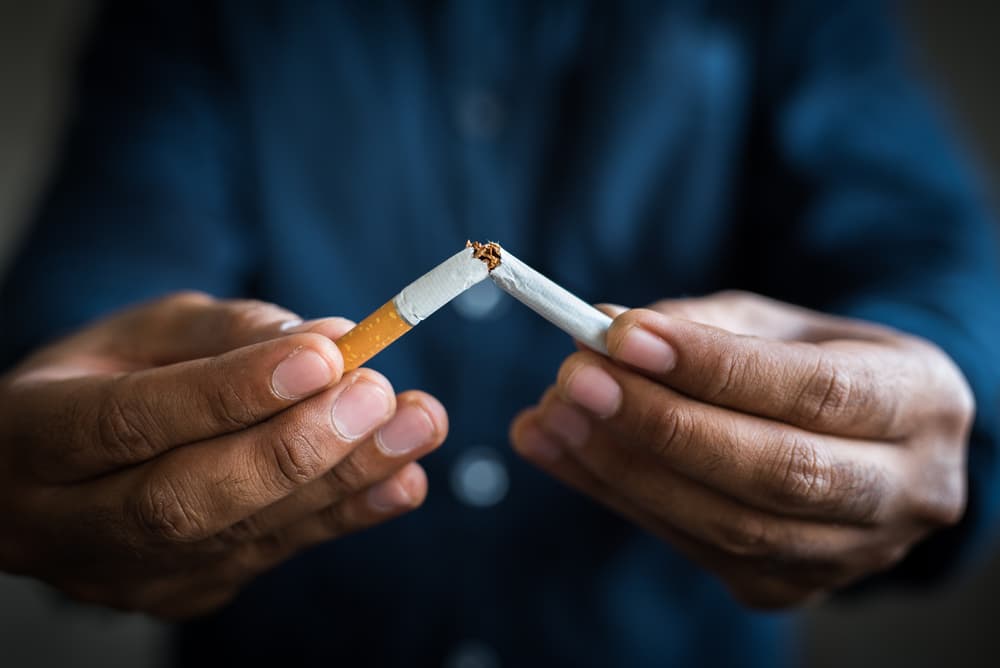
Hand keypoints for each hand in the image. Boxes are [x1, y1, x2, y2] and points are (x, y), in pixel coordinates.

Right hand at [0, 292, 446, 617]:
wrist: (63, 469)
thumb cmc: (106, 378)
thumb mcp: (144, 333)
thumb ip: (230, 334)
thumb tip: (330, 340)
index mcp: (33, 438)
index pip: (130, 422)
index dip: (231, 393)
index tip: (324, 357)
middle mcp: (68, 525)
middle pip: (184, 499)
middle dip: (294, 448)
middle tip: (379, 394)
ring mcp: (128, 576)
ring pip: (240, 535)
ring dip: (342, 480)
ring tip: (418, 426)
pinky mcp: (185, 594)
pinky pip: (271, 555)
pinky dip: (345, 515)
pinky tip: (404, 479)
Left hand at [511, 291, 972, 607]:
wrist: (862, 441)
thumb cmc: (817, 364)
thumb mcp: (776, 324)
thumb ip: (698, 326)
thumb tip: (604, 330)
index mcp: (920, 401)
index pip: (814, 390)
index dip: (713, 367)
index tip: (621, 336)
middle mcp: (904, 491)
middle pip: (776, 471)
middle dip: (660, 425)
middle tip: (574, 380)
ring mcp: (848, 555)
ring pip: (729, 526)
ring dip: (623, 469)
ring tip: (550, 417)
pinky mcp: (787, 587)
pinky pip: (693, 549)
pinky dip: (618, 497)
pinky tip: (562, 452)